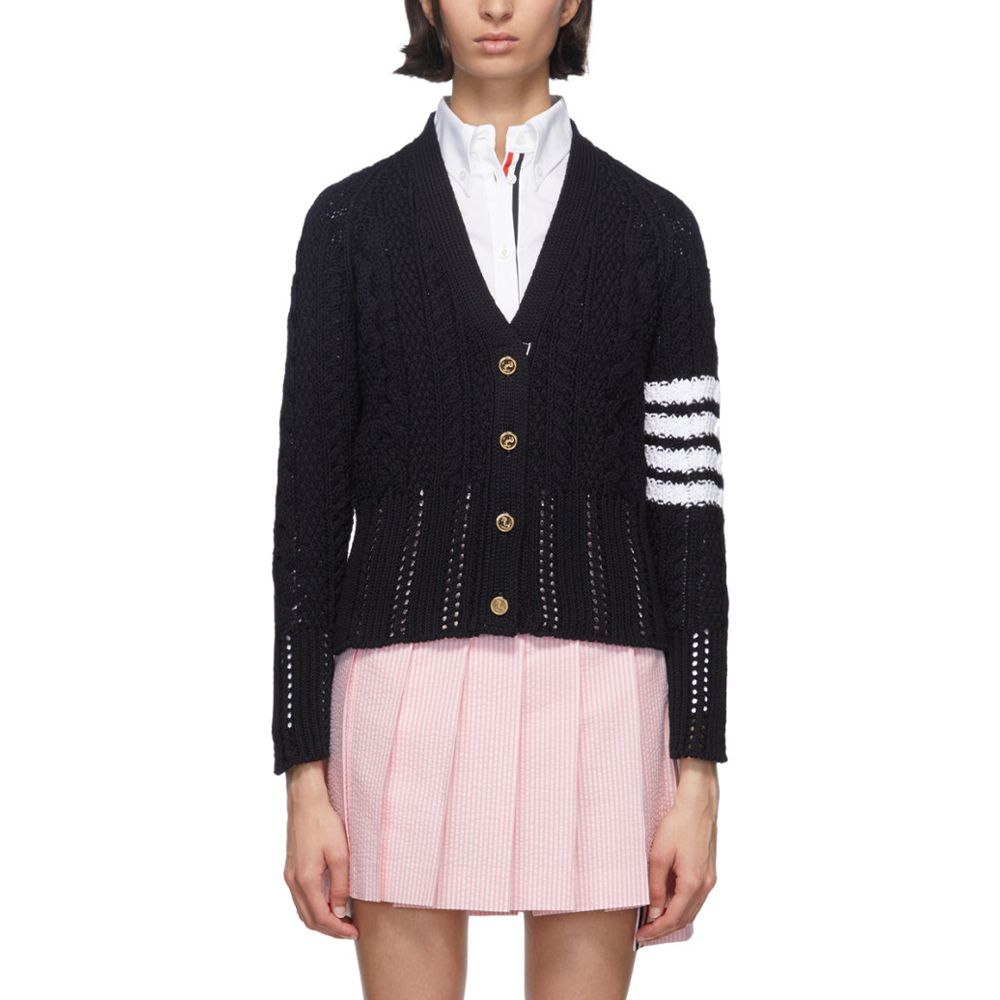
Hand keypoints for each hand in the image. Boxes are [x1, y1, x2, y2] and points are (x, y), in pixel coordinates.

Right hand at [283, 760, 357, 939]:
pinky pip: (300, 898)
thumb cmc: (324, 823)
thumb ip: (340, 886)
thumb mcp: (340, 854)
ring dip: (321, 919)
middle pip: (309, 919)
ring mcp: (290, 875)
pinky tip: (329, 902)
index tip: (354, 932)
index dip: (337, 929)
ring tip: (342, 920)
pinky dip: (314, 907)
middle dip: (329, 929)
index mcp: (305, 880)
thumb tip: (340, 912)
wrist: (306, 801)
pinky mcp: (291, 868)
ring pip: (303, 910)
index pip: (320, 917)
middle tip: (350, 930)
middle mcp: (293, 881)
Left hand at [635, 759, 718, 944]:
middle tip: (644, 932)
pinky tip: (667, 903)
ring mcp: (709, 880)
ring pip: (691, 911)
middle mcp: (705, 886)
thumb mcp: (659, 857)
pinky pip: (695, 899)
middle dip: (663, 928)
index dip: (655, 930)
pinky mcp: (708, 872)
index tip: (640, 936)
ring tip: (652, 921)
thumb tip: (653, 912)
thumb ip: (655, 887)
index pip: (673, 919)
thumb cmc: (677, 825)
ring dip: (673, 919)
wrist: (698, 806)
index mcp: (692, 884)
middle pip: (684, 919)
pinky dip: (681, 907)